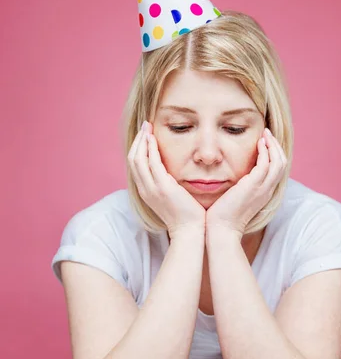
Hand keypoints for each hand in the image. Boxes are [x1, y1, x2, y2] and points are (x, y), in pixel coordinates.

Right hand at [128, 122, 205, 239]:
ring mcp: (152, 189)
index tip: (144, 136)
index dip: (138, 149)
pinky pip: (152, 163)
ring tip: (147, 127)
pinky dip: (150, 148)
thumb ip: (168, 186)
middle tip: (144, 126)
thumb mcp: (172, 199)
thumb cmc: (186, 216)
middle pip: (133, 159)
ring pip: (138, 159)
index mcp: (146, 192)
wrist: (190, 232)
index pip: (135, 166)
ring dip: (142, 141)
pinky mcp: (163, 187)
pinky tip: (153, 138)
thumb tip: (172, 176)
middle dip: (137, 141)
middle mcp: (145, 190)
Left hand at [205, 128, 287, 236]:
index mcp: (264, 193)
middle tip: (267, 134)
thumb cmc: (223, 216)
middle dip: (276, 146)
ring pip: (278, 162)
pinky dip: (265, 151)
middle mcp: (267, 191)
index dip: (275, 155)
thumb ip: (240, 187)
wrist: (221, 230)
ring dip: (273, 145)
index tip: (266, 142)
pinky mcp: (253, 186)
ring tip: (265, 134)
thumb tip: (234, 178)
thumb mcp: (236, 198)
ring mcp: (262, 189)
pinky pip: (266, 164)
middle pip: (282, 164)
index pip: (277, 170)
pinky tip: (259, 143)